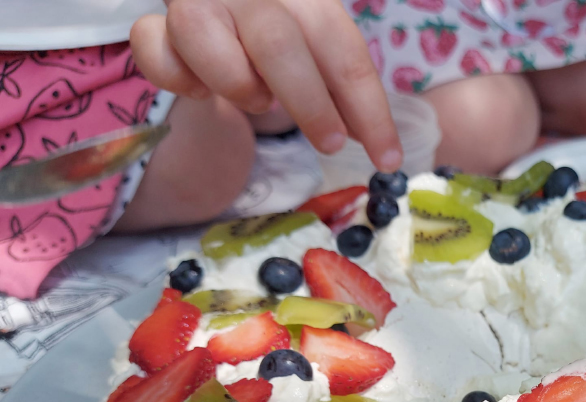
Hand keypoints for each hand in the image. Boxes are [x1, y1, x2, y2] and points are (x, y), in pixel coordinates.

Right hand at [132, 0, 400, 168]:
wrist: (224, 11)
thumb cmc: (280, 40)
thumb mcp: (320, 54)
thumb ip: (342, 87)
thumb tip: (381, 147)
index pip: (342, 48)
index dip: (368, 108)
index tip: (387, 158)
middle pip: (278, 42)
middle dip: (309, 103)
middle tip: (329, 143)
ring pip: (202, 34)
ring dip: (237, 84)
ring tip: (257, 97)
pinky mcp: (157, 22)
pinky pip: (154, 47)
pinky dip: (180, 80)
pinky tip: (200, 91)